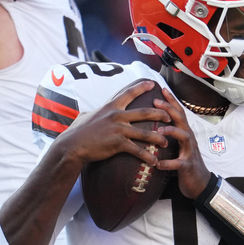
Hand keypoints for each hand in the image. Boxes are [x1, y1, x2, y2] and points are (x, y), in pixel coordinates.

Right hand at [54, 80, 172, 167]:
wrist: (73, 145)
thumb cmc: (78, 132)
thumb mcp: (88, 116)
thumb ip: (96, 113)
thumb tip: (91, 112)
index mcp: (111, 107)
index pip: (129, 93)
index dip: (141, 87)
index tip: (152, 83)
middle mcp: (117, 115)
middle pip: (145, 112)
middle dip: (160, 114)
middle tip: (170, 117)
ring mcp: (119, 129)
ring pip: (146, 133)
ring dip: (158, 138)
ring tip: (166, 142)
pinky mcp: (118, 144)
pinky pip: (138, 150)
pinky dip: (148, 157)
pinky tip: (154, 161)